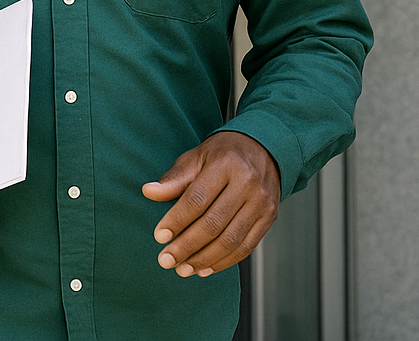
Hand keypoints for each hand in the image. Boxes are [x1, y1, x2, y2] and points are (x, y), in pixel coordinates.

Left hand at [141, 131, 279, 277]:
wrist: (264, 150)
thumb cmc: (223, 154)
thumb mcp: (196, 157)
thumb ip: (174, 179)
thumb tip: (149, 192)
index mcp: (226, 165)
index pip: (197, 199)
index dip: (177, 220)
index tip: (159, 237)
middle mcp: (248, 184)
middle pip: (214, 223)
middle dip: (187, 246)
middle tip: (166, 260)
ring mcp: (262, 203)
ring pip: (230, 240)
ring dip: (204, 259)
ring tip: (183, 268)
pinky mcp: (269, 218)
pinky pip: (246, 247)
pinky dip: (224, 261)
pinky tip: (205, 267)